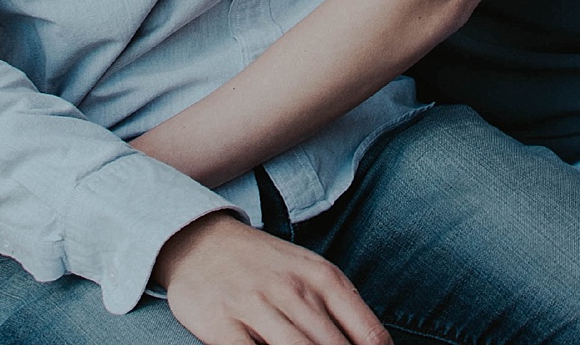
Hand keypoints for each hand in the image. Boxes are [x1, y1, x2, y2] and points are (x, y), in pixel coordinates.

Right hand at [153, 213, 389, 344]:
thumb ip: (341, 310)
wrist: (203, 240)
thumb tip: (376, 347)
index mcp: (325, 278)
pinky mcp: (221, 324)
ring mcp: (256, 306)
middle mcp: (295, 291)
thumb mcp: (311, 273)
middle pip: (333, 348)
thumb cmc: (266, 265)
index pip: (368, 334)